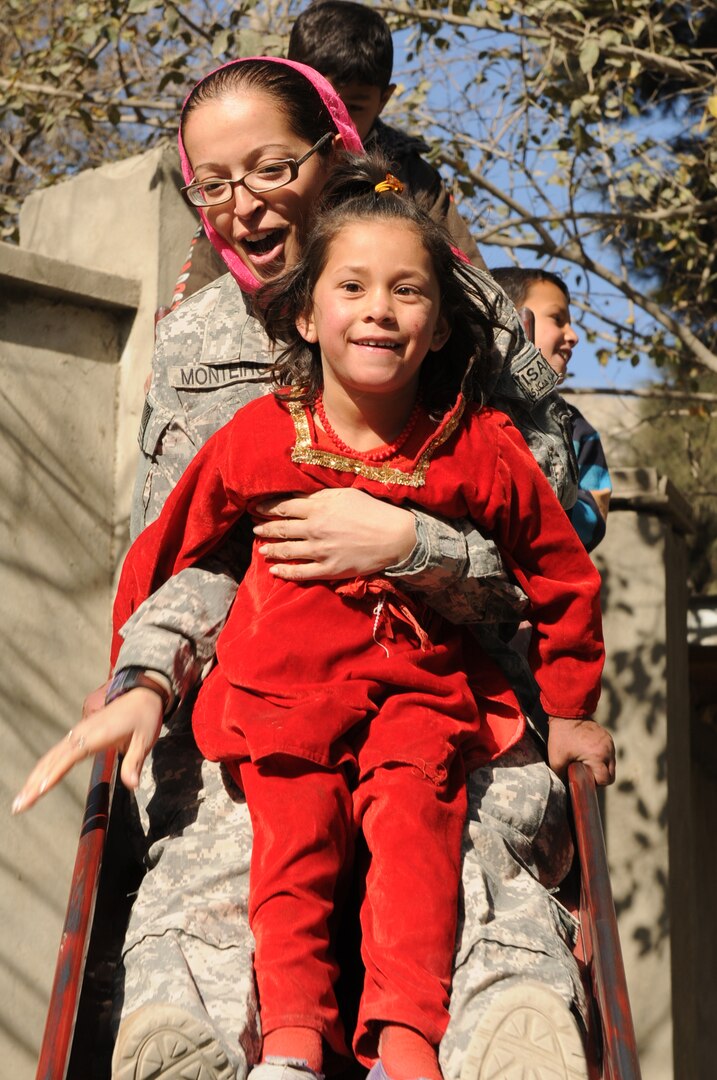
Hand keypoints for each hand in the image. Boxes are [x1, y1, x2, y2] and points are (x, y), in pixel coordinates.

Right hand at [12, 688, 163, 814]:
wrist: (141, 694)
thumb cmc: (144, 717)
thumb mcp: (145, 739)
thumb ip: (135, 761)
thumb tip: (132, 785)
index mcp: (97, 734)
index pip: (71, 756)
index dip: (55, 772)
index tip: (40, 789)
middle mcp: (81, 733)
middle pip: (53, 759)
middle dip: (34, 782)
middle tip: (18, 806)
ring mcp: (77, 733)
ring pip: (50, 757)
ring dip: (34, 778)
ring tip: (20, 801)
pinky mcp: (77, 735)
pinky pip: (56, 754)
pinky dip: (43, 769)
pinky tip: (35, 783)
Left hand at [253, 488, 416, 580]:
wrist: (395, 536)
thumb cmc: (372, 511)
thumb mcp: (344, 494)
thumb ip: (319, 496)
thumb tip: (298, 495)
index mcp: (318, 508)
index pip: (283, 506)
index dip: (266, 508)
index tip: (255, 508)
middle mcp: (314, 529)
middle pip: (281, 528)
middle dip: (264, 528)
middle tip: (254, 528)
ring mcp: (320, 551)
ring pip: (287, 551)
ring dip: (271, 549)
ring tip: (261, 549)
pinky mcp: (329, 569)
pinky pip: (300, 573)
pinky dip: (285, 572)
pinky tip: (274, 570)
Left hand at [547, 717, 615, 786]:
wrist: (567, 713)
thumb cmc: (561, 736)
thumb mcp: (556, 759)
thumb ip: (561, 775)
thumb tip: (564, 786)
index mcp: (598, 756)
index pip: (605, 779)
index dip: (595, 783)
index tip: (585, 778)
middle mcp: (607, 750)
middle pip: (611, 774)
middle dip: (600, 777)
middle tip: (586, 773)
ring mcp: (609, 743)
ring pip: (611, 764)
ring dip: (601, 767)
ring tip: (587, 762)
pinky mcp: (607, 737)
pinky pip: (609, 753)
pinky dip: (602, 756)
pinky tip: (589, 753)